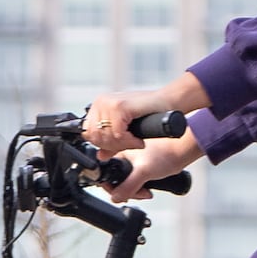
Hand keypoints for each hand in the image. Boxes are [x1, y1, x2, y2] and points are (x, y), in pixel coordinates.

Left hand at [82, 75, 204, 157]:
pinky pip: (118, 134)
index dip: (104, 145)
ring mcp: (109, 102)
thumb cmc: (149, 112)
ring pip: (107, 137)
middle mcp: (101, 101)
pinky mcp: (120, 106)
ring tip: (136, 142)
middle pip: (96, 137)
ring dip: (123, 145)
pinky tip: (138, 140)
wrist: (168, 102)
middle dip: (114, 147)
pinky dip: (129, 142)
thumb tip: (100, 156)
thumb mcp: (126, 128)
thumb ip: (112, 141)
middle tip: (130, 145)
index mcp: (98, 105)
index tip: (120, 146)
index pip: (88, 133)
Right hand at [111, 135, 201, 198]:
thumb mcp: (143, 173)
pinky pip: (136, 181)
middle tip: (139, 194)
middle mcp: (124, 156)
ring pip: (127, 183)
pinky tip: (148, 189)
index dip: (112, 188)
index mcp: (119, 153)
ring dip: (135, 191)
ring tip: (146, 192)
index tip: (122, 195)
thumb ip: (128, 186)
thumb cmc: (166, 154)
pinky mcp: (142, 166)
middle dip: (127, 191)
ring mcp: (133, 162)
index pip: (106, 175)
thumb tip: (115, 197)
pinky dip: (141, 187)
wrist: (183, 151)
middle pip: (117, 181)